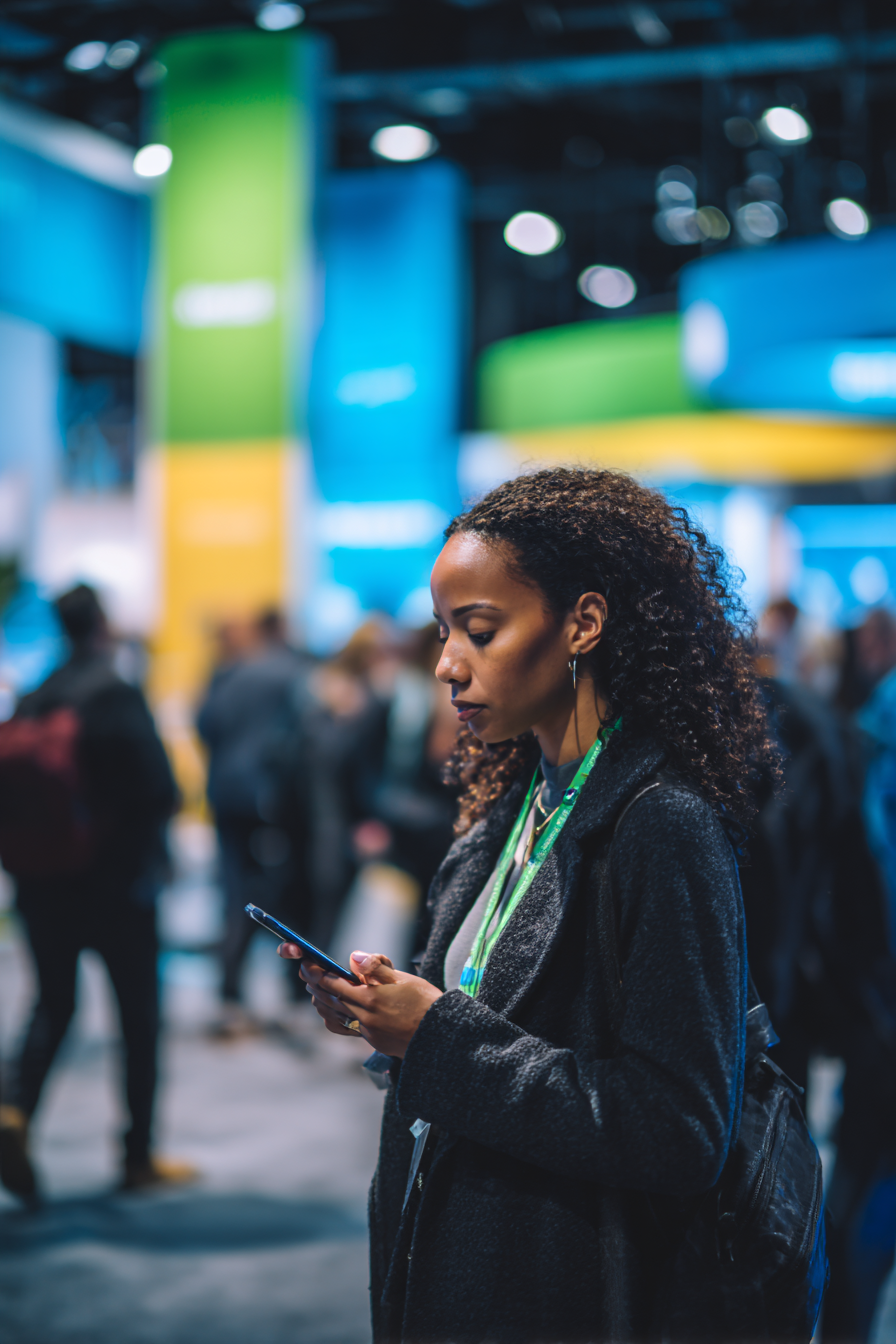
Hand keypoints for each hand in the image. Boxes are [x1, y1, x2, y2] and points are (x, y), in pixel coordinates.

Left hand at [277, 944, 441, 1056]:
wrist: (441, 1036)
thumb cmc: (426, 1003)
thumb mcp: (404, 978)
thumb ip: (377, 967)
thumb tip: (355, 957)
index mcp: (370, 999)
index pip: (332, 984)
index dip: (316, 973)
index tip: (307, 964)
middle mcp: (364, 1018)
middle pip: (328, 1001)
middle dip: (315, 986)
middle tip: (308, 974)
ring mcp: (367, 1032)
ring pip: (333, 1017)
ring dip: (322, 1003)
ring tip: (318, 991)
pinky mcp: (373, 1042)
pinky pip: (345, 1029)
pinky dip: (335, 1018)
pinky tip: (336, 1012)